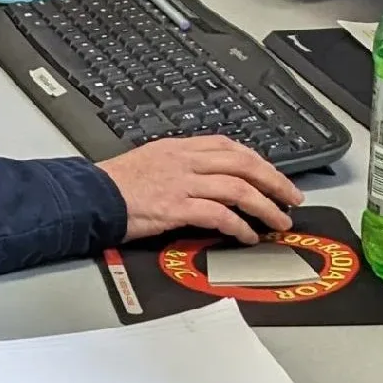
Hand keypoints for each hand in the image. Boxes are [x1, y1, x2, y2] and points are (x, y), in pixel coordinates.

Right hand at [98, 137, 304, 244]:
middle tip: (292, 197)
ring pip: (238, 188)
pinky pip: (219, 215)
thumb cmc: (113, 185)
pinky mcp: (177, 208)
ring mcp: (182, 183)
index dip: (257, 160)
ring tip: (279, 222)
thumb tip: (202, 180)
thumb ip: (177, 166)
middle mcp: (184, 161)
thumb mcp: (148, 161)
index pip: (228, 146)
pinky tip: (248, 236)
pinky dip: (239, 226)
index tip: (271, 175)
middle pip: (243, 163)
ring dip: (265, 206)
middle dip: (274, 181)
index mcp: (177, 147)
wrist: (90, 196)